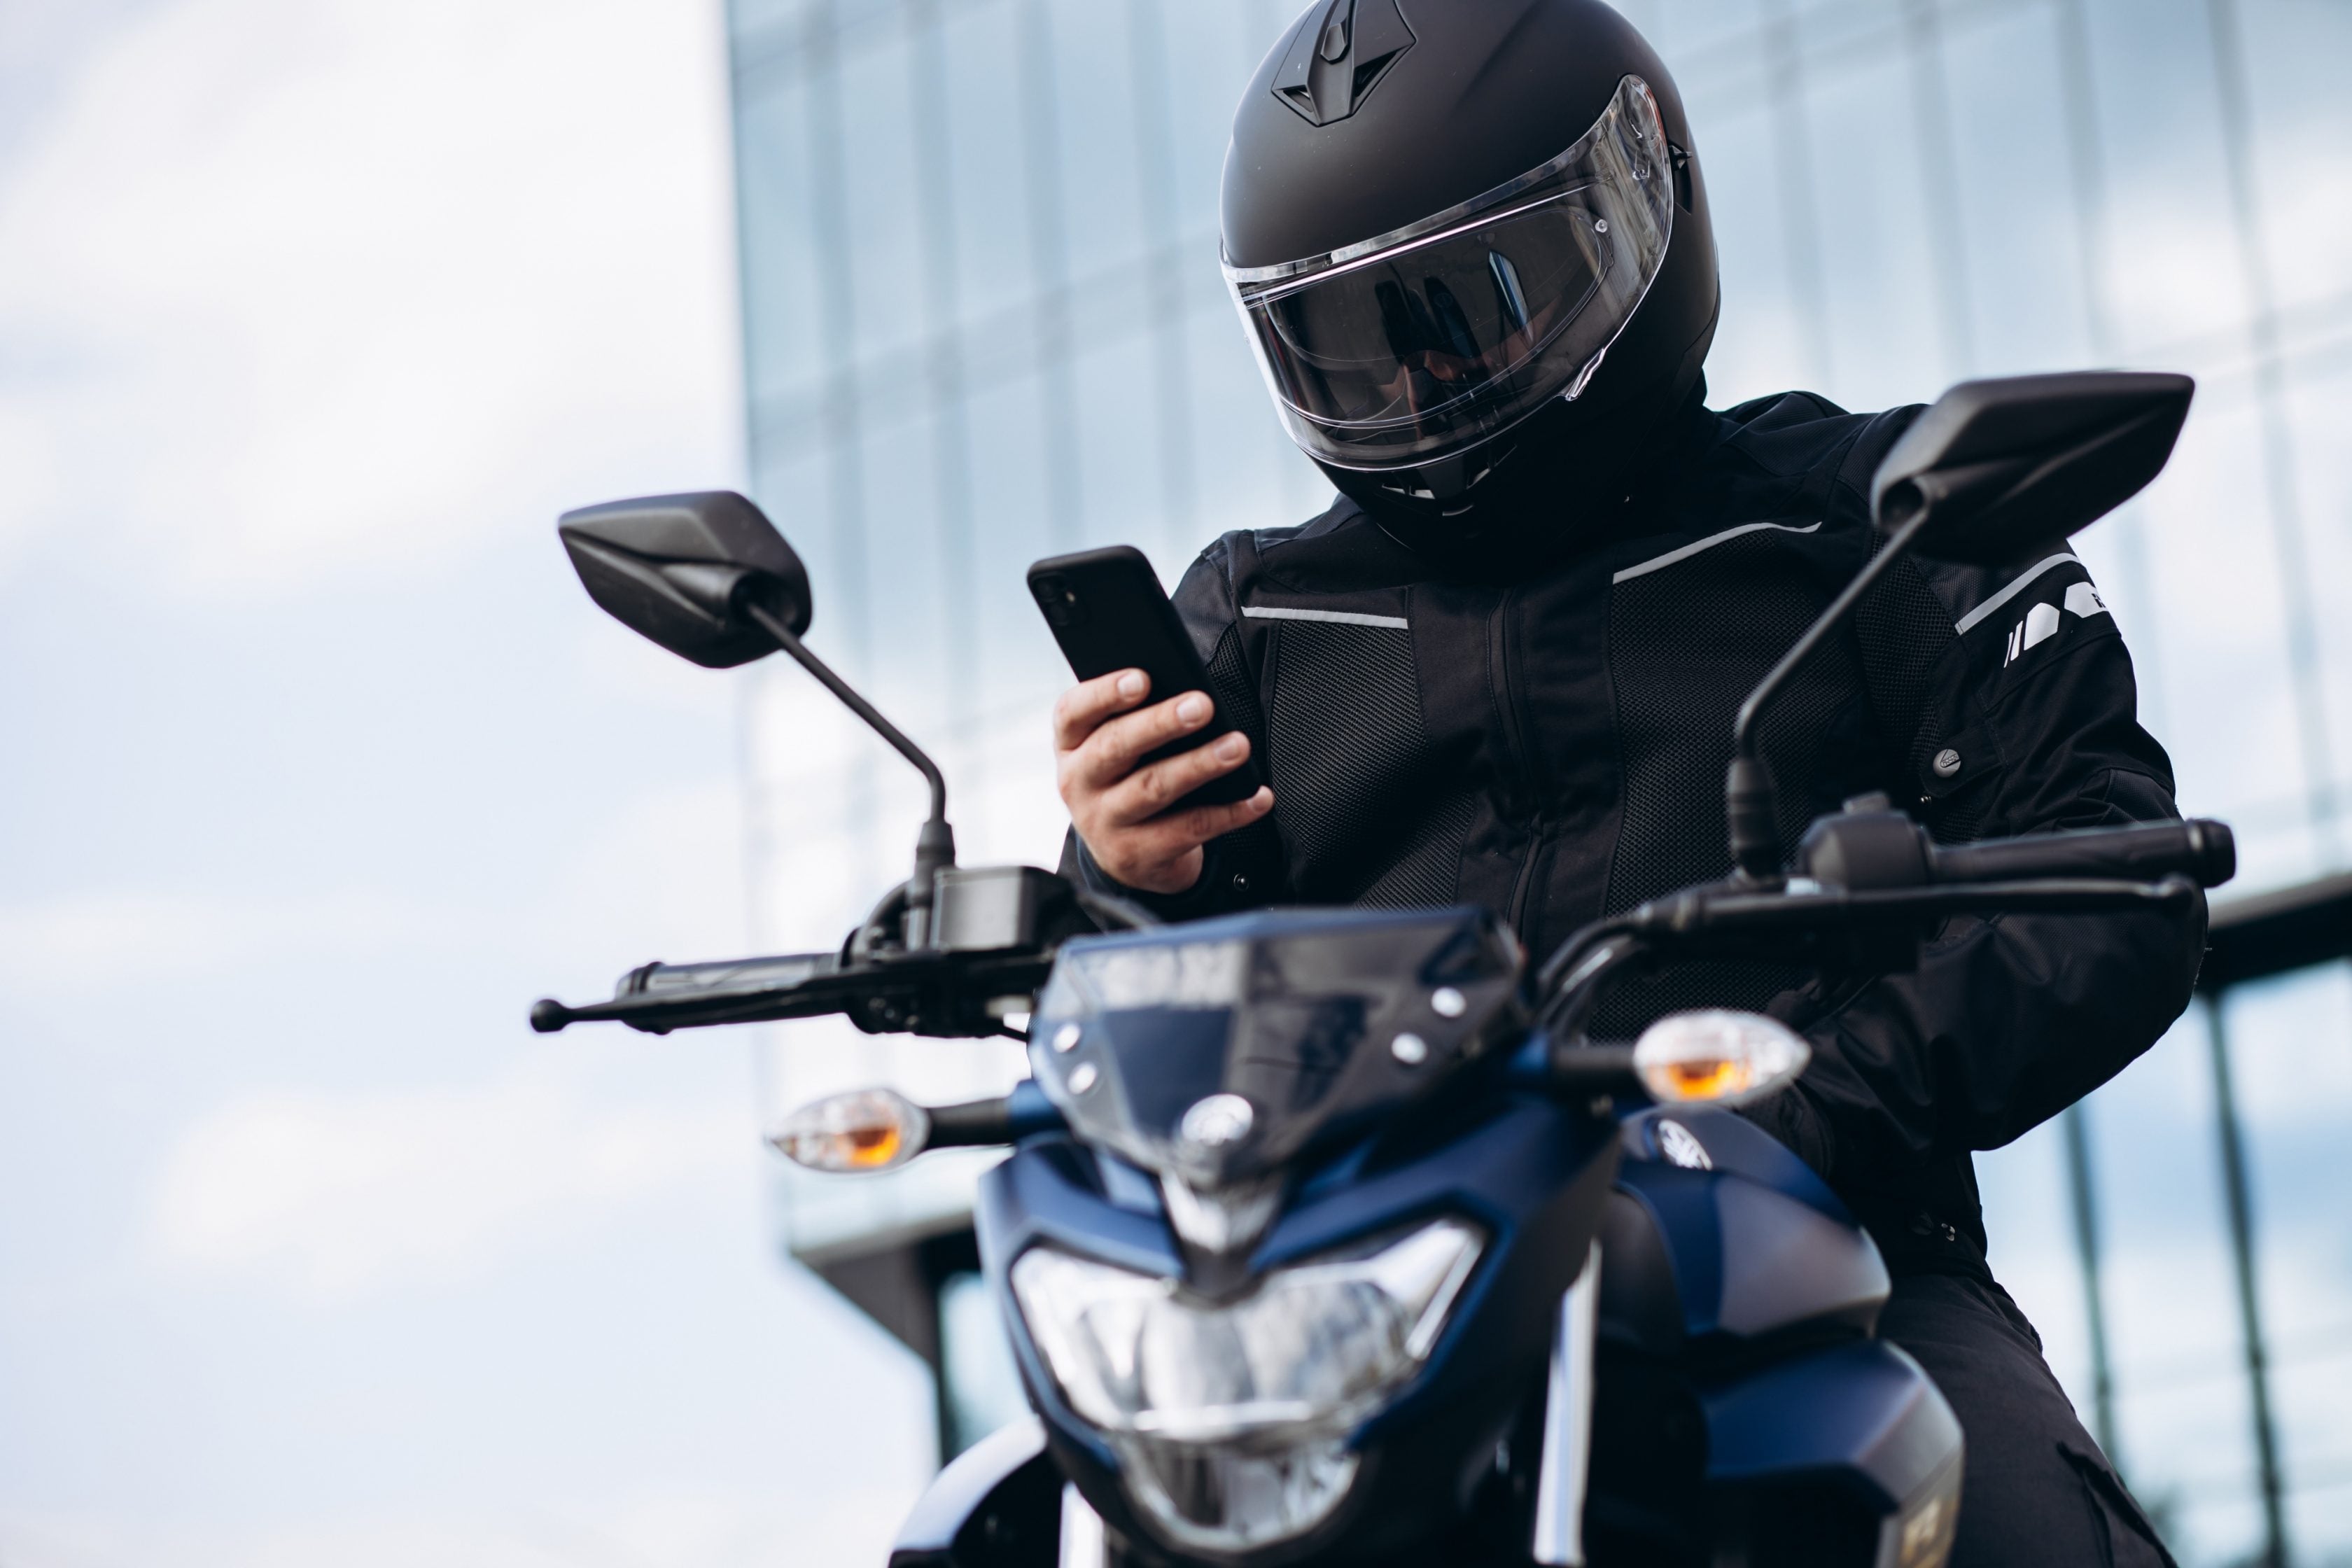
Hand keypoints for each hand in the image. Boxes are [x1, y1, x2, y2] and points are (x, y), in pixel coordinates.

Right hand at [1053, 669, 1274, 894]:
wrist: (1124, 855)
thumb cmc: (1126, 779)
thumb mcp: (1113, 749)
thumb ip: (1133, 719)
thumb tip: (1187, 694)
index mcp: (1071, 744)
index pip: (1073, 712)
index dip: (1105, 694)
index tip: (1142, 678)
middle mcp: (1078, 783)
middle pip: (1116, 747)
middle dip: (1161, 723)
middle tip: (1202, 706)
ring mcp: (1104, 823)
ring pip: (1153, 788)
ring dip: (1199, 765)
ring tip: (1236, 747)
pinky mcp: (1137, 855)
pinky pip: (1188, 830)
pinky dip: (1228, 813)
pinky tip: (1256, 797)